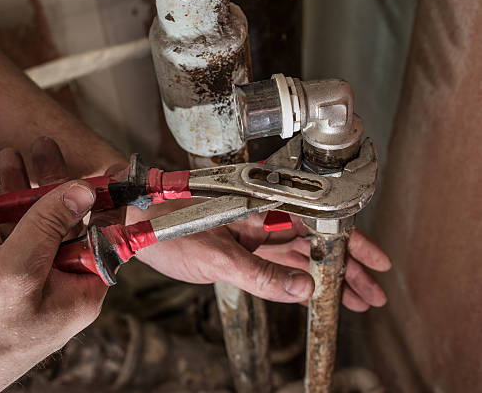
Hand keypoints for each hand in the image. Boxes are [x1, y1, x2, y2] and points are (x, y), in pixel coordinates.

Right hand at [0, 139, 106, 391]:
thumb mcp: (17, 269)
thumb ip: (50, 225)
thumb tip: (83, 189)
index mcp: (80, 291)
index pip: (101, 234)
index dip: (95, 197)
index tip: (89, 163)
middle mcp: (60, 289)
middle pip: (62, 225)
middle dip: (47, 184)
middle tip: (39, 147)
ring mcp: (29, 288)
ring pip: (30, 230)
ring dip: (16, 195)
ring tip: (6, 159)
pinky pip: (2, 246)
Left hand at [133, 203, 390, 310]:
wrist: (133, 220)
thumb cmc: (167, 224)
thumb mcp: (216, 257)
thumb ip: (260, 275)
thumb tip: (305, 290)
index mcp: (264, 210)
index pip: (320, 226)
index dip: (352, 245)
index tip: (376, 264)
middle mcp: (262, 220)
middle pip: (316, 244)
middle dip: (346, 269)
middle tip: (371, 293)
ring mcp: (252, 236)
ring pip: (300, 257)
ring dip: (326, 278)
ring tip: (354, 299)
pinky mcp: (239, 250)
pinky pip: (277, 266)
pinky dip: (298, 281)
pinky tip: (315, 293)